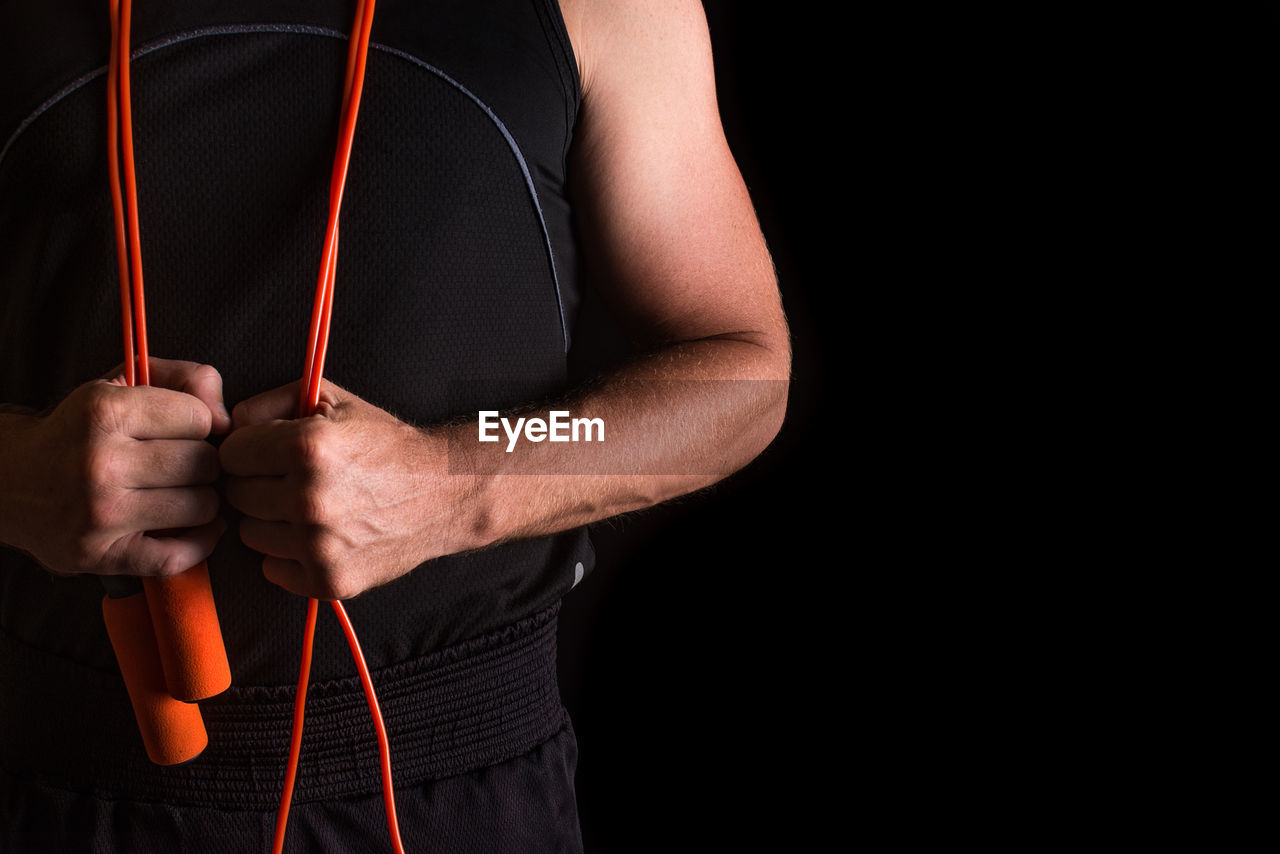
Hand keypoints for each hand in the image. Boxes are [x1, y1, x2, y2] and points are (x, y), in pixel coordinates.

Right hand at [0, 359, 229, 575]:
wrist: (8, 480)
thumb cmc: (77, 431)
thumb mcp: (121, 385)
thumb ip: (185, 379)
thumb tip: (226, 416)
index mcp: (103, 413)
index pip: (199, 418)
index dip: (202, 424)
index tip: (186, 431)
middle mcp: (99, 463)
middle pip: (204, 464)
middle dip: (204, 463)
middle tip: (184, 465)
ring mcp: (99, 514)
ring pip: (201, 507)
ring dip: (202, 501)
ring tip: (181, 493)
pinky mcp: (100, 555)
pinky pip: (178, 557)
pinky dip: (198, 544)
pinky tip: (192, 528)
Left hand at [219, 380, 476, 599]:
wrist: (444, 494)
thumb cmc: (385, 446)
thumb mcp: (333, 401)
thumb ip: (269, 403)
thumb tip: (226, 427)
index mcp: (308, 448)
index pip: (230, 454)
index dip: (250, 449)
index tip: (271, 453)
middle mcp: (310, 499)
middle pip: (236, 495)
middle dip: (258, 484)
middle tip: (292, 480)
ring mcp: (319, 546)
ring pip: (250, 534)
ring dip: (271, 521)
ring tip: (308, 507)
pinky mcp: (329, 581)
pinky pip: (272, 570)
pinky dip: (288, 556)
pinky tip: (317, 536)